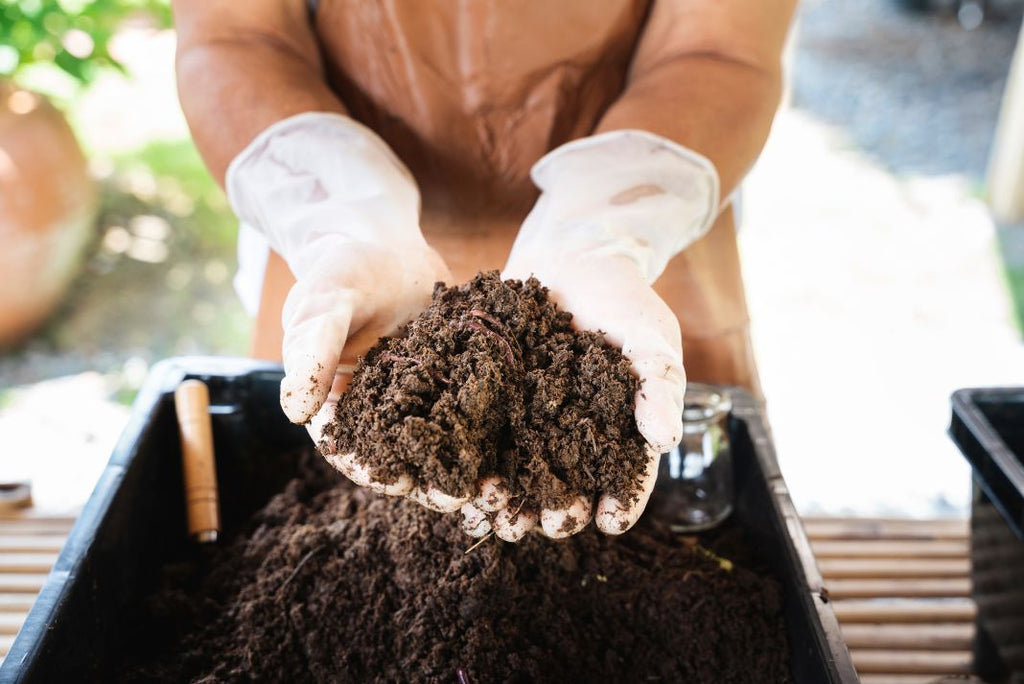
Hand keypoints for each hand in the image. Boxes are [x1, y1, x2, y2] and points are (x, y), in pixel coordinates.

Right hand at [227, 112, 460, 506]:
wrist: (384, 240)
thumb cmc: (341, 268)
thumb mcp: (324, 304)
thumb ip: (313, 352)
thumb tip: (294, 412)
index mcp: (339, 406)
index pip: (351, 451)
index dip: (372, 470)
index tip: (397, 482)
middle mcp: (382, 414)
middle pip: (405, 459)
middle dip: (431, 481)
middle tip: (460, 497)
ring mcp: (422, 401)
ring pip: (446, 444)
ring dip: (469, 469)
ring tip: (499, 489)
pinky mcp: (457, 383)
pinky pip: (477, 411)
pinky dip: (497, 431)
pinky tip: (526, 442)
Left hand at [462, 130, 719, 540]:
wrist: (570, 257)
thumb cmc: (621, 297)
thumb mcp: (650, 333)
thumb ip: (659, 381)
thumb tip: (664, 439)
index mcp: (616, 431)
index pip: (623, 478)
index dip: (619, 503)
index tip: (609, 521)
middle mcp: (570, 437)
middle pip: (563, 488)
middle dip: (550, 512)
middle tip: (537, 526)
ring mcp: (527, 422)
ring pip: (515, 474)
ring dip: (500, 499)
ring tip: (486, 512)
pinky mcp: (488, 400)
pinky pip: (474, 435)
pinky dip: (462, 456)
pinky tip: (448, 473)